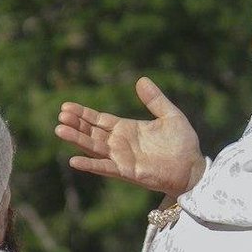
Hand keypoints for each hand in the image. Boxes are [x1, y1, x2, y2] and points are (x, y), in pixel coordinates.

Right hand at [55, 77, 206, 196]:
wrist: (192, 168)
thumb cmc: (183, 144)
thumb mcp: (170, 116)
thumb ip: (155, 100)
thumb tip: (141, 80)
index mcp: (127, 129)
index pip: (99, 120)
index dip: (83, 114)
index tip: (65, 106)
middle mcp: (120, 144)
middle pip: (92, 132)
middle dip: (76, 124)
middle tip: (60, 116)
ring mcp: (122, 158)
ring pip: (94, 147)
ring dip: (77, 140)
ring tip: (60, 130)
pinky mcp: (127, 172)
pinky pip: (105, 168)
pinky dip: (90, 164)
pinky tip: (74, 160)